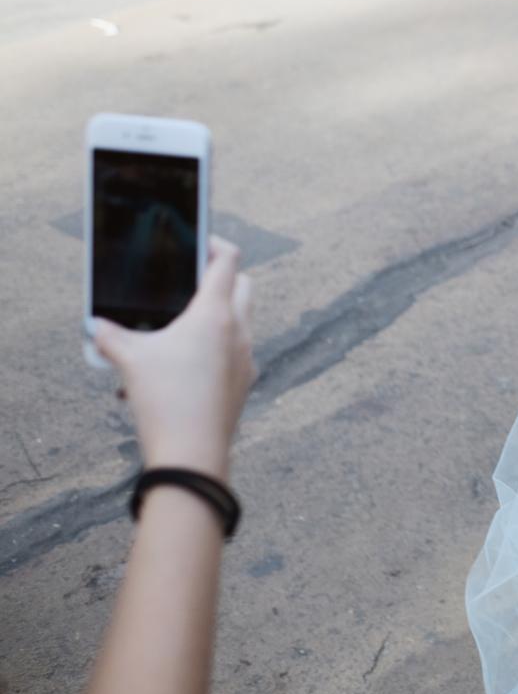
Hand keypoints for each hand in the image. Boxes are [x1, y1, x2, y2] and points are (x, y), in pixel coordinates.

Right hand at [92, 238, 255, 480]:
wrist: (193, 452)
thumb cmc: (165, 399)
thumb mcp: (129, 361)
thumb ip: (110, 336)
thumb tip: (94, 326)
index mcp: (216, 313)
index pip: (227, 261)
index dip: (215, 244)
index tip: (200, 240)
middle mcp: (239, 330)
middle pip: (243, 286)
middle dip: (221, 278)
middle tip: (190, 283)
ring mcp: (246, 357)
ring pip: (241, 320)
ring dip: (218, 315)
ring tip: (180, 329)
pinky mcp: (244, 381)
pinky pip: (235, 352)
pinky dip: (216, 348)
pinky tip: (183, 367)